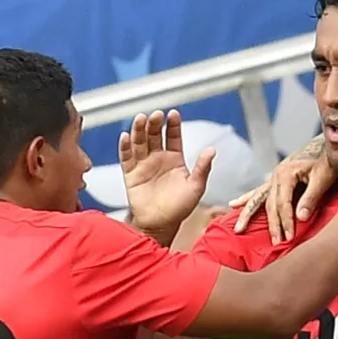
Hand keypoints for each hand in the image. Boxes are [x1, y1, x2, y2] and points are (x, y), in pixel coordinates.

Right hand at [119, 109, 214, 235]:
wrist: (161, 225)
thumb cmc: (180, 208)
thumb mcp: (195, 187)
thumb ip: (203, 168)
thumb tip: (212, 150)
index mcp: (175, 159)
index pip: (173, 137)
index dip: (173, 125)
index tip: (173, 113)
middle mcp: (158, 159)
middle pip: (154, 135)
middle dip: (155, 124)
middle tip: (156, 115)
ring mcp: (144, 165)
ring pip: (139, 142)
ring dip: (139, 130)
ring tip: (141, 118)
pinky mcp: (131, 174)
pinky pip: (126, 158)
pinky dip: (125, 147)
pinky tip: (126, 136)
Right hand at [231, 156, 337, 243]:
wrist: (326, 147)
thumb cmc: (326, 161)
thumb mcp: (323, 178)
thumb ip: (311, 198)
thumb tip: (300, 218)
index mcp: (285, 173)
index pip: (282, 203)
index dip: (286, 221)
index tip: (289, 237)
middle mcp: (276, 175)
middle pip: (269, 204)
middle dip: (272, 225)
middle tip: (276, 243)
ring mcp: (274, 177)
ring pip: (259, 199)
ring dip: (249, 214)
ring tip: (238, 228)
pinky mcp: (276, 180)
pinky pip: (259, 192)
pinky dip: (247, 199)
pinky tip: (235, 204)